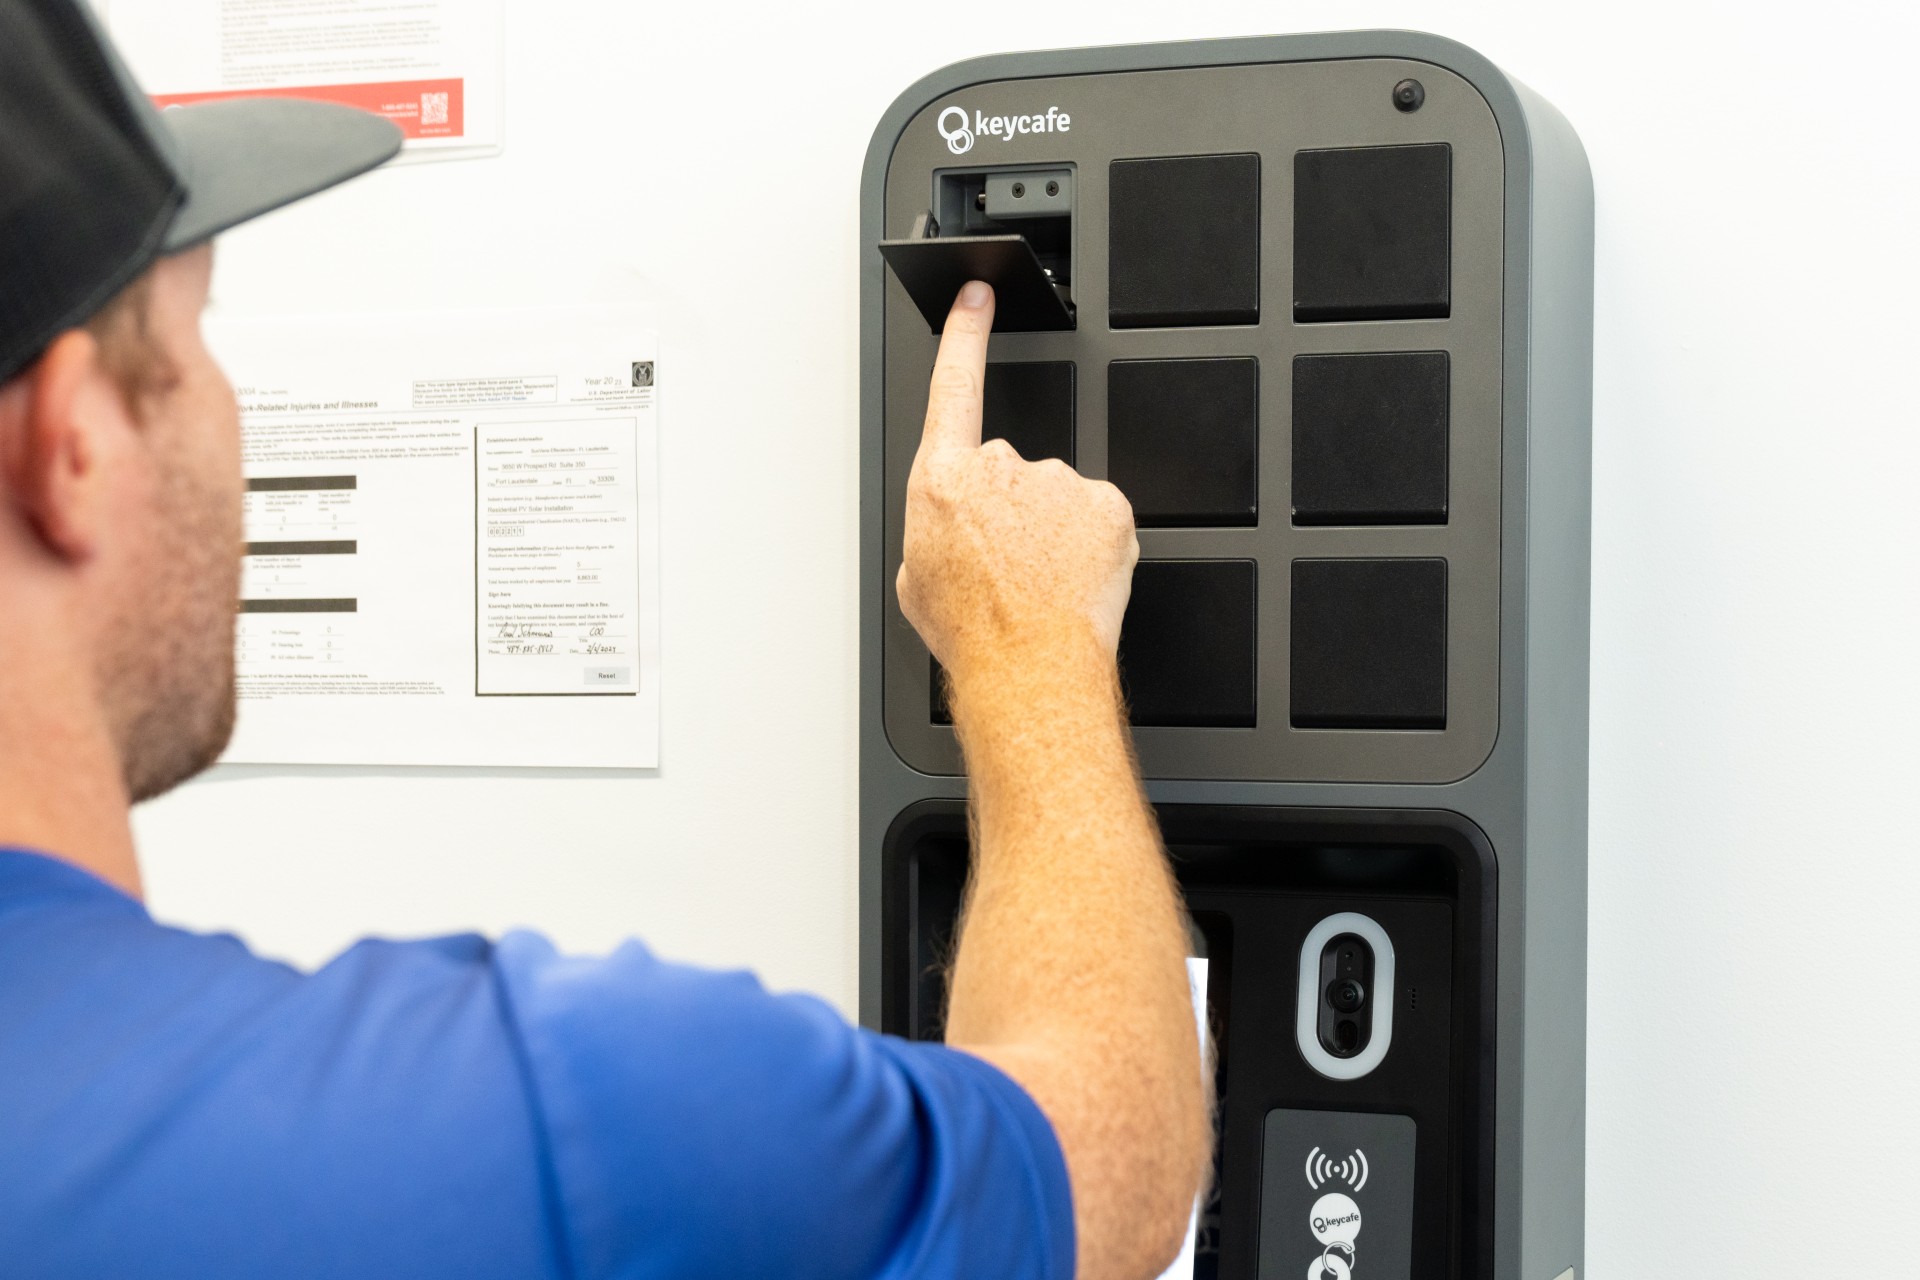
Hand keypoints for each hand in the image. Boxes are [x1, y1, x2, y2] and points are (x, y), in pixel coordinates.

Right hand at [896, 281, 1138, 677]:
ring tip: (1042, 582)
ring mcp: (1058, 481)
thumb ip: (934, 534)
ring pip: (1058, 498)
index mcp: (944, 479)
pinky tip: (1076, 577)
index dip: (966, 333)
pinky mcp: (1106, 503)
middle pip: (1009, 469)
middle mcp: (1001, 467)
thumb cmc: (972, 631)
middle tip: (1010, 564)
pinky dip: (1092, 543)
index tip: (977, 295)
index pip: (954, 385)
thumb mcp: (917, 582)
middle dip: (1013, 509)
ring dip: (1053, 531)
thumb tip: (949, 537)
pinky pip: (1098, 516)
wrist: (1028, 665)